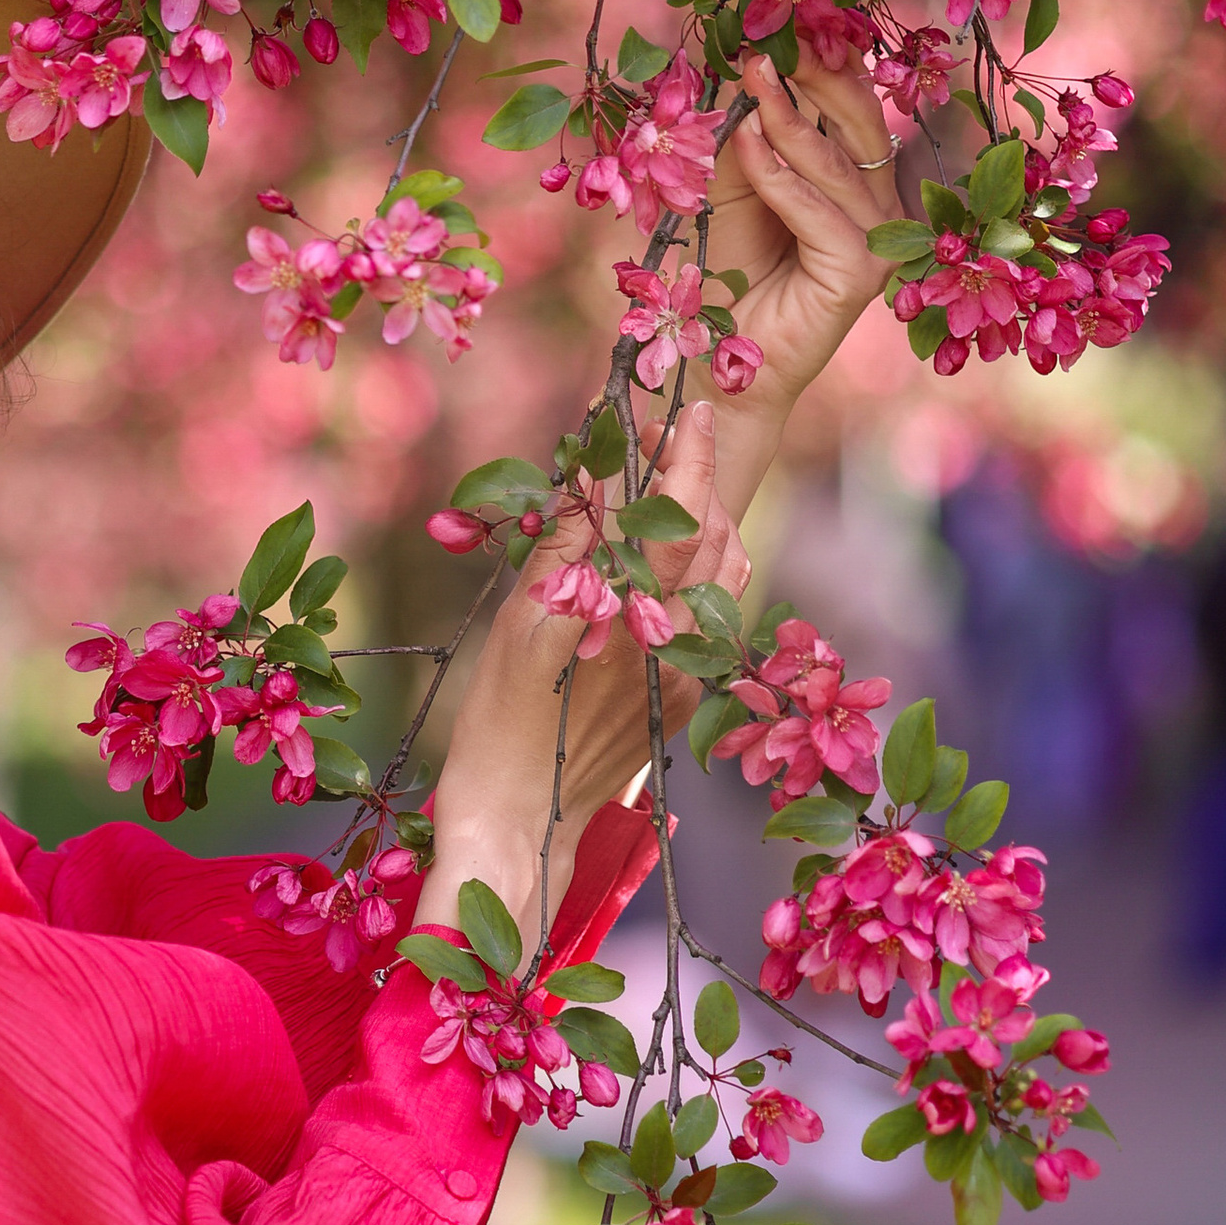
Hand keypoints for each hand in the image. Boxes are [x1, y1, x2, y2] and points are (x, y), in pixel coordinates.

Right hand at [420, 402, 750, 954]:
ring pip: (723, 574)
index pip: (681, 519)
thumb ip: (567, 544)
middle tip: (672, 431)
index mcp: (634, 621)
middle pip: (715, 539)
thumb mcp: (522, 623)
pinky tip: (670, 550)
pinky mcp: (688, 694)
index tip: (689, 409)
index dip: (689, 458)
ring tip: (674, 480)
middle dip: (701, 476)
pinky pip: (712, 611)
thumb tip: (593, 469)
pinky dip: (701, 564)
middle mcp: (677, 644)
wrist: (525, 815)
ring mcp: (690, 672)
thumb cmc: (502, 719)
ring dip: (707, 517)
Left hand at [693, 54, 897, 516]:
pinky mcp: (861, 274)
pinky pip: (821, 214)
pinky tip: (748, 143)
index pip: (849, 107)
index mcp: (852, 178)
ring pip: (838, 164)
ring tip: (754, 76)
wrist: (719, 363)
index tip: (789, 16)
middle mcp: (876, 204)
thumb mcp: (729, 190)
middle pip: (859, 124)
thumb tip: (743, 74)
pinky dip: (781, 177)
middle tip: (780, 34)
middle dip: (820, 74)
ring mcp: (877, 240)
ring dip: (791, 117)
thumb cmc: (726, 275)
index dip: (827, 61)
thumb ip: (742, 141)